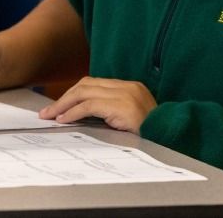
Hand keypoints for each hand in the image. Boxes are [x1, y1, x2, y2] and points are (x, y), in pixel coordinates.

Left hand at [38, 76, 155, 133]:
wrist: (174, 139)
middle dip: (64, 98)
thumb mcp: (130, 120)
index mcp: (129, 87)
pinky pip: (89, 105)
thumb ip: (111, 113)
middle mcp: (126, 87)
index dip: (73, 94)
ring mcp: (125, 94)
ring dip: (64, 104)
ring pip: (84, 92)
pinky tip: (64, 120)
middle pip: (85, 85)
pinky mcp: (122, 106)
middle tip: (48, 112)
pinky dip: (73, 112)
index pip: (94, 84)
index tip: (59, 106)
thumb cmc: (152, 135)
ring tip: (51, 116)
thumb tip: (83, 118)